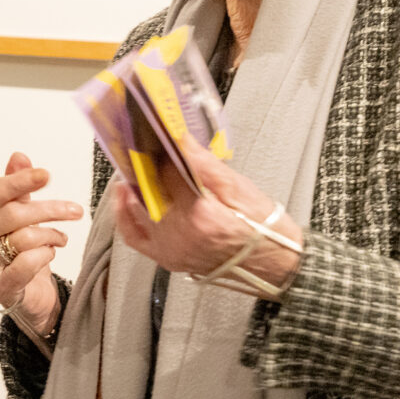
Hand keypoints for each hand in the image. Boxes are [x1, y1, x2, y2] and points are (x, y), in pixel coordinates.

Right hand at [0, 152, 84, 338]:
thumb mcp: (18, 214)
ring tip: (61, 238)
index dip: (20, 181)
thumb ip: (17, 186)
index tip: (47, 175)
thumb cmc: (17, 249)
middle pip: (12, 214)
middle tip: (75, 210)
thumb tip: (19, 156)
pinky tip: (50, 253)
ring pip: (23, 238)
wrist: (21, 292)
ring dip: (51, 235)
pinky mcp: (0, 286)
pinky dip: (45, 255)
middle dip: (49, 210)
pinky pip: (26, 265)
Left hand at [109, 134, 302, 295]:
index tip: (160, 134)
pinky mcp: (167, 258)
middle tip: (145, 143)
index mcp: (199, 215)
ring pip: (137, 208)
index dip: (162, 149)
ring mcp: (170, 249)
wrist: (274, 265)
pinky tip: (126, 196)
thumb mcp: (239, 188)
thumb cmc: (264, 229)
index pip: (167, 171)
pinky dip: (125, 215)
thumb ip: (204, 164)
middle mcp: (179, 235)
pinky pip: (134, 236)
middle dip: (146, 164)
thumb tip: (180, 140)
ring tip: (139, 164)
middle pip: (148, 188)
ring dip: (135, 184)